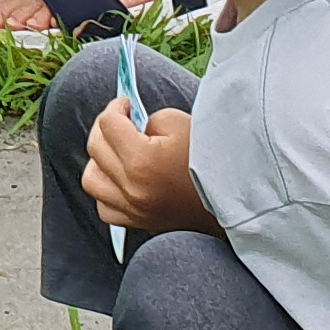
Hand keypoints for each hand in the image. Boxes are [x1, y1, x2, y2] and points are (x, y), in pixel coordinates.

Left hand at [83, 99, 211, 240]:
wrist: (237, 199)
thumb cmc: (212, 160)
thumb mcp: (180, 124)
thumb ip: (147, 120)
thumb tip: (129, 124)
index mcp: (141, 161)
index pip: (108, 124)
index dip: (116, 107)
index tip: (126, 105)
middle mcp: (132, 188)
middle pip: (95, 147)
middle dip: (106, 128)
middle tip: (123, 121)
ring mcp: (134, 209)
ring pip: (92, 180)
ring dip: (100, 160)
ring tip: (118, 151)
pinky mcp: (140, 223)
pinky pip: (105, 208)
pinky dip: (106, 191)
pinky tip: (120, 179)